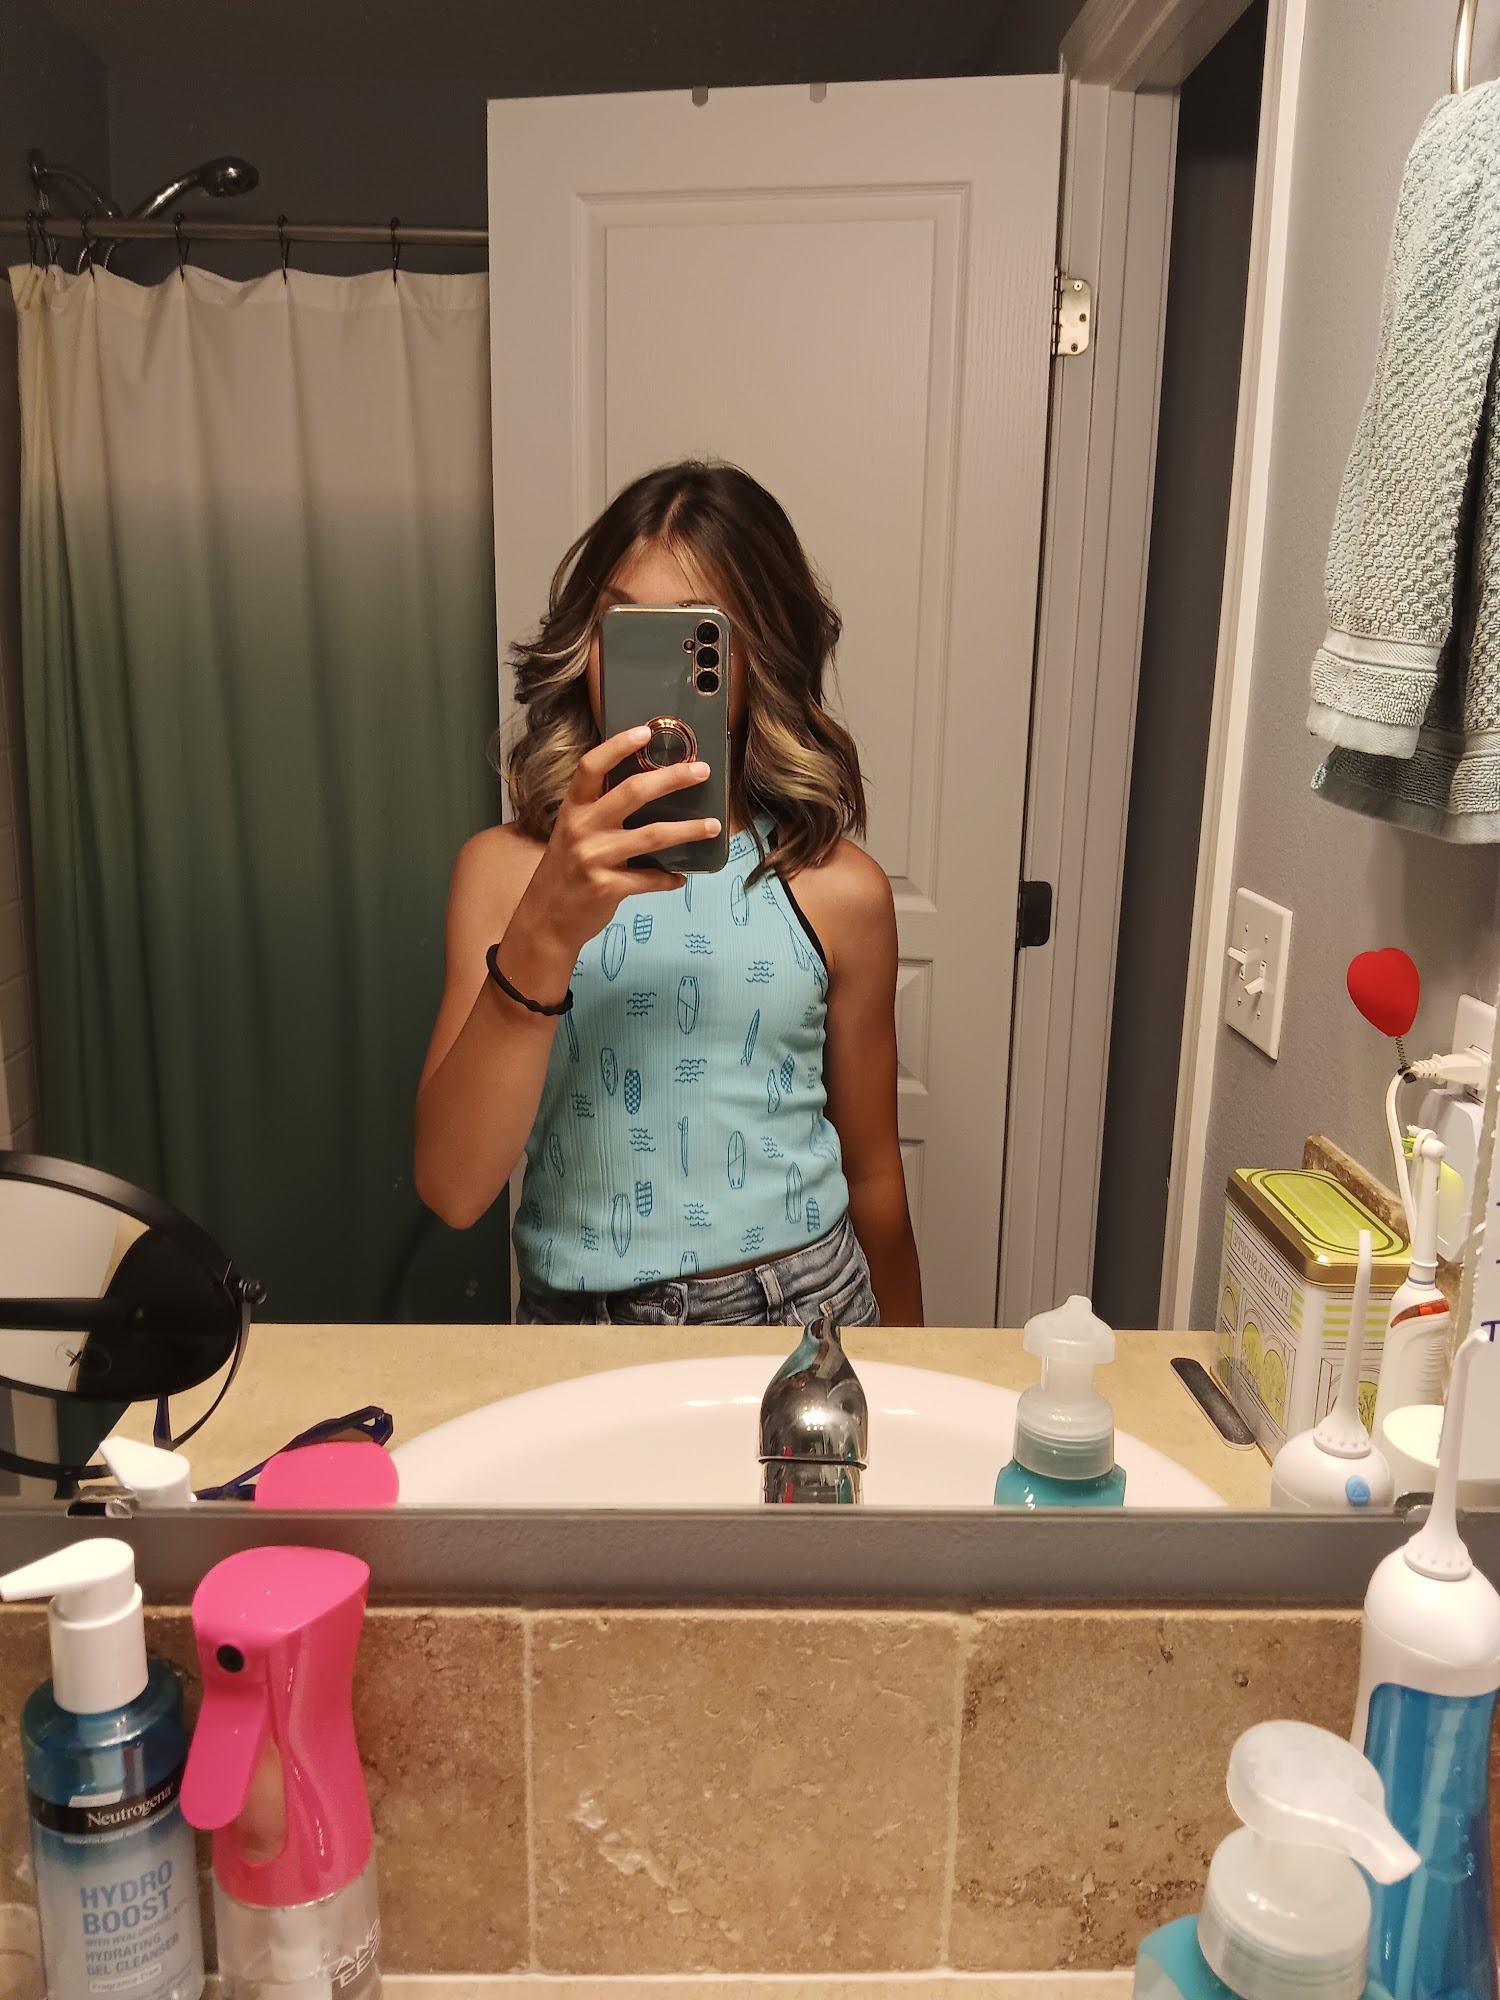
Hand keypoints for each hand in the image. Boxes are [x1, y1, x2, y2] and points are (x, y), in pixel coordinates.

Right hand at [511, 727, 720, 960]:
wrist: (545, 919)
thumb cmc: (565, 871)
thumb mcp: (572, 833)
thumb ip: (599, 811)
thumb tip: (647, 789)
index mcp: (573, 809)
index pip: (591, 766)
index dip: (618, 746)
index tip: (646, 732)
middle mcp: (581, 828)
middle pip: (633, 792)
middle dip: (672, 778)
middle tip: (701, 771)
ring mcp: (594, 858)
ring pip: (652, 835)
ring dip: (689, 830)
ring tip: (713, 826)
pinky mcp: (607, 888)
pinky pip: (650, 879)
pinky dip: (670, 878)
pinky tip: (681, 876)